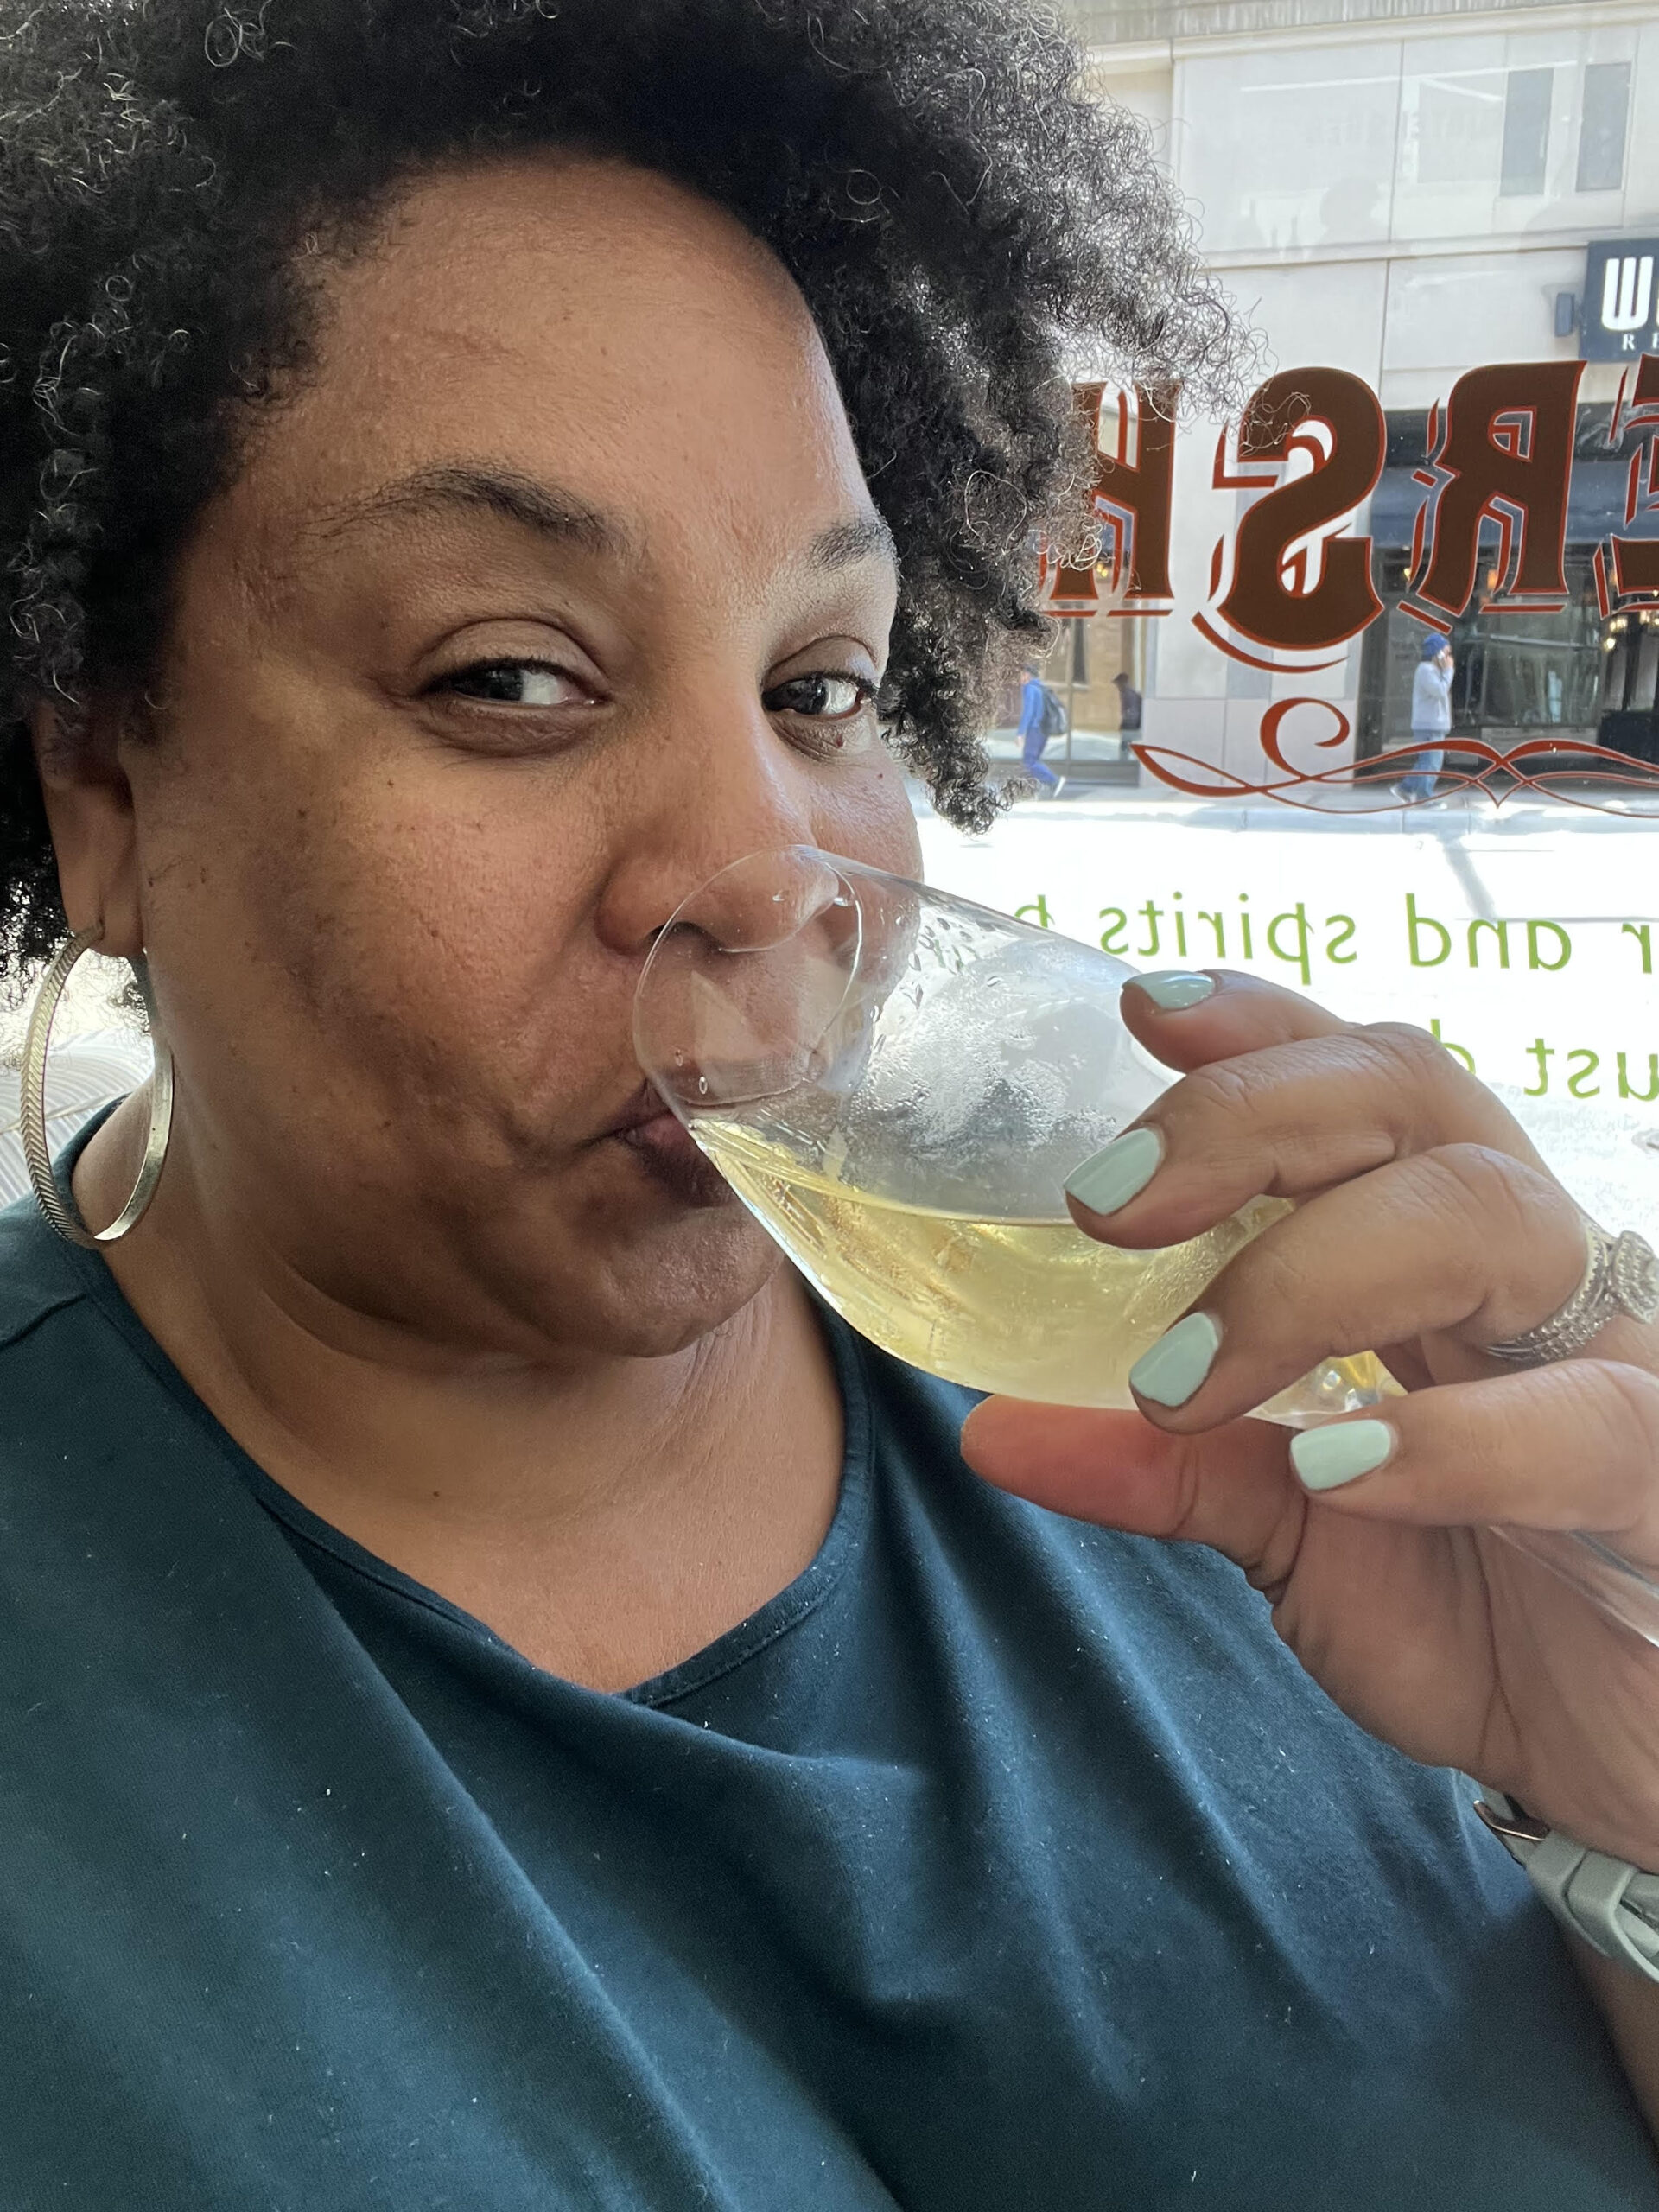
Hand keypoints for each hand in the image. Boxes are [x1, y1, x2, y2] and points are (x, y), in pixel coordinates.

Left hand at [959, 972, 1658, 1865]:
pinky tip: (1337, 1468)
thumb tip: (988, 1433)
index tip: (1138, 1007)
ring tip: (1183, 1375)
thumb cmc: (1488, 1618)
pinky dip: (1451, 1438)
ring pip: (1488, 1216)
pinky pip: (1588, 1420)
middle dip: (1246, 1116)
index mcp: (1434, 1257)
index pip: (1355, 1085)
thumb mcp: (1296, 1538)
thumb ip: (1167, 1471)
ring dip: (1310, 1273)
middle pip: (1413, 1092)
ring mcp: (1618, 1360)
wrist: (1638, 1773)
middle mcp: (1528, 1274)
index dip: (1259, 1025)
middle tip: (1101, 1206)